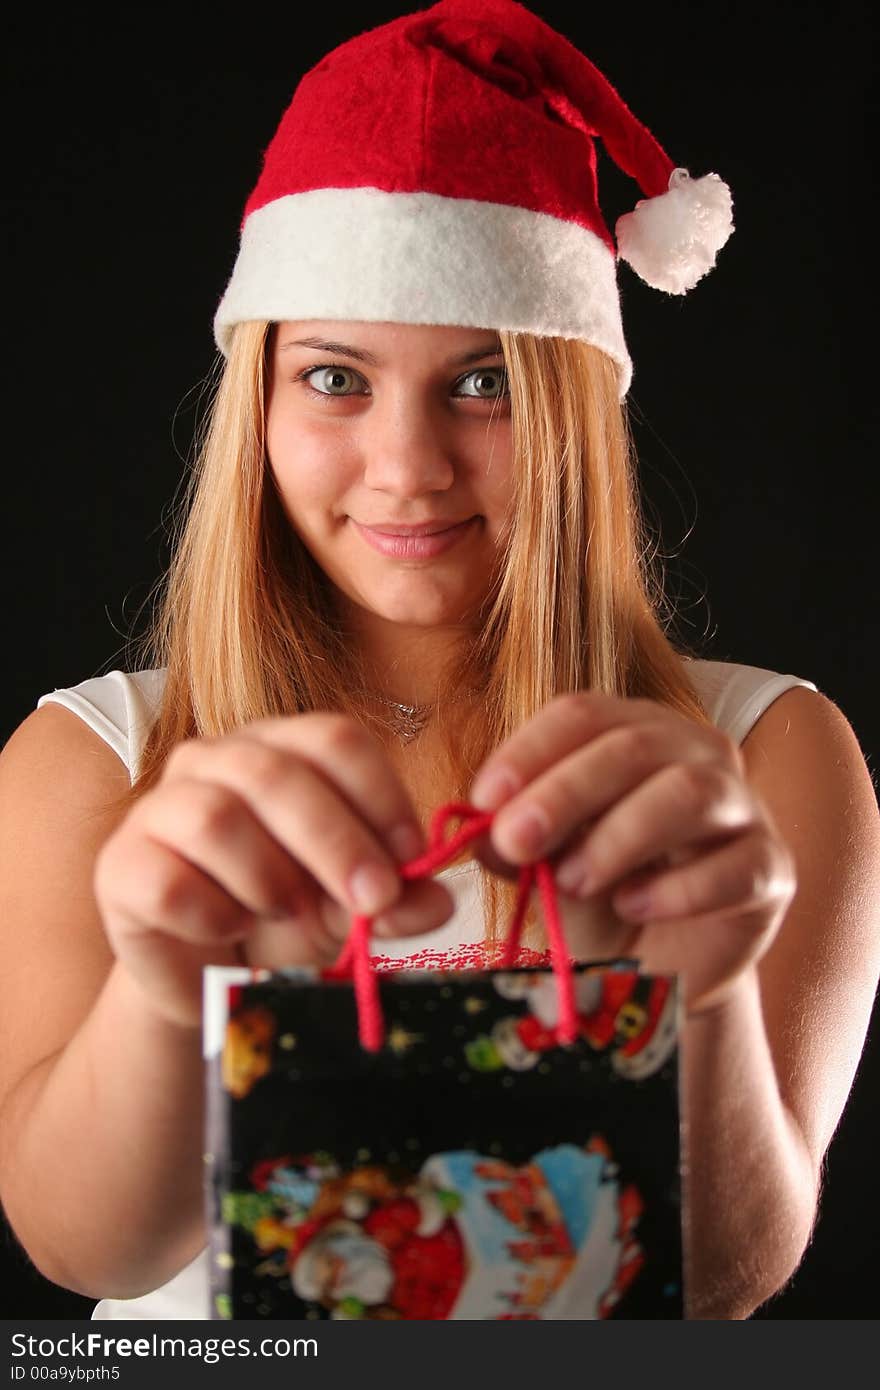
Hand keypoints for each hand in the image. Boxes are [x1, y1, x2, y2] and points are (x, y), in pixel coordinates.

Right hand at [94, 715, 453, 1026]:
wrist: (210, 975)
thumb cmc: (286, 918)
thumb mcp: (350, 907)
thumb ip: (393, 900)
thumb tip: (437, 902)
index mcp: (282, 749)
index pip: (334, 739)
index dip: (380, 796)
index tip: (412, 859)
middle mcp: (217, 760)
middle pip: (278, 774)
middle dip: (337, 843)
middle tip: (372, 901)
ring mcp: (160, 806)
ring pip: (216, 819)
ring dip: (270, 881)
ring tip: (287, 916)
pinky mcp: (120, 864)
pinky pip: (170, 882)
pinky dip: (215, 915)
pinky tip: (231, 931)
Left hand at [468, 692, 796, 1012]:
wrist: (657, 967)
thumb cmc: (599, 894)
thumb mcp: (545, 862)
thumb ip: (513, 838)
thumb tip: (479, 828)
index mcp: (636, 732)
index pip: (584, 713)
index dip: (530, 750)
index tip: (483, 798)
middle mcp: (697, 753)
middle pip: (633, 745)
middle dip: (564, 792)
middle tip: (514, 840)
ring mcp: (743, 808)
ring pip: (689, 792)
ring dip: (619, 836)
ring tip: (573, 882)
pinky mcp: (772, 870)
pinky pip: (736, 866)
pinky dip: (677, 888)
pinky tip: (633, 905)